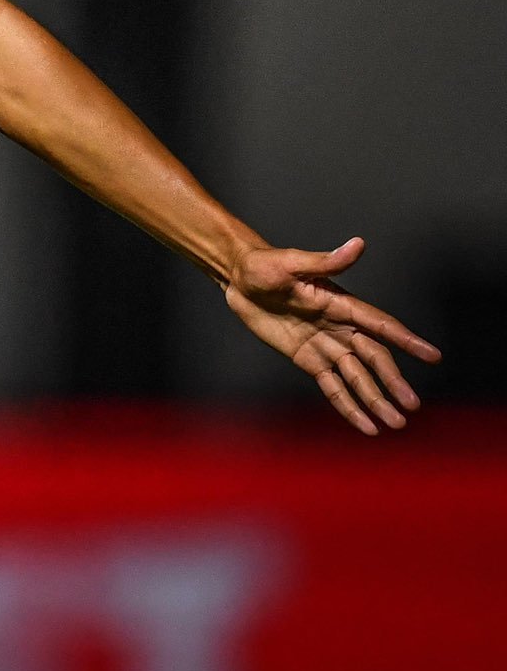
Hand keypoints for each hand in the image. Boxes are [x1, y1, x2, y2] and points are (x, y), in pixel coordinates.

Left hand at [225, 237, 439, 433]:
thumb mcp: (292, 263)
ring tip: (396, 423)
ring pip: (357, 377)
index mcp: (341, 304)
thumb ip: (326, 261)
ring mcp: (326, 346)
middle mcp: (340, 327)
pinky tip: (367, 426)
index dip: (406, 340)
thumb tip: (358, 244)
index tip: (433, 356)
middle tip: (412, 404)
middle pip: (373, 357)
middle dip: (393, 381)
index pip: (380, 324)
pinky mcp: (309, 360)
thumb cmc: (265, 265)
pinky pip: (333, 387)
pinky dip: (348, 406)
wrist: (238, 279)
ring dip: (376, 400)